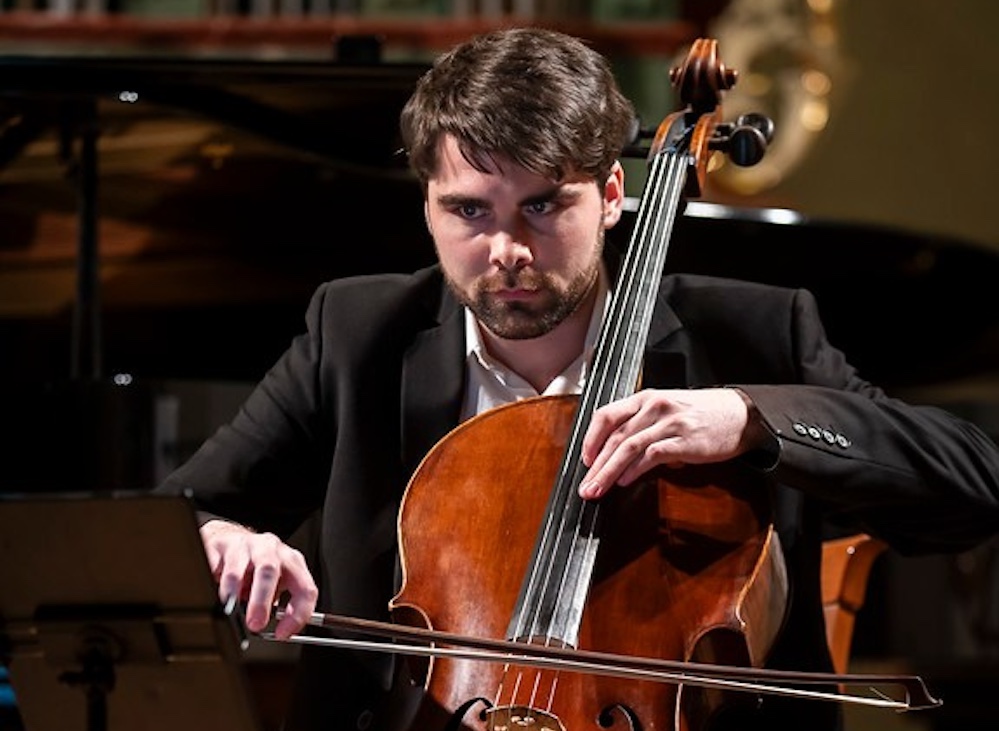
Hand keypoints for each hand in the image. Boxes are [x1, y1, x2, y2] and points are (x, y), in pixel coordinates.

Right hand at [200, 519, 317, 639]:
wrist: (230, 537)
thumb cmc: (257, 565)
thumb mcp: (277, 583)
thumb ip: (279, 604)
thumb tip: (279, 631)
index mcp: (291, 561)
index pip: (305, 588)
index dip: (297, 614)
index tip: (283, 633)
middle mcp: (269, 549)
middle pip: (269, 572)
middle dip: (261, 601)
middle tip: (255, 623)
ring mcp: (244, 545)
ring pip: (237, 570)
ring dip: (232, 593)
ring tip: (229, 609)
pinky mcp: (219, 546)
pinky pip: (213, 566)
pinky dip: (212, 582)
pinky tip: (213, 588)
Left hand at [578, 388, 765, 498]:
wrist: (741, 415)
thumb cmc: (704, 414)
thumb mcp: (668, 410)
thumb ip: (644, 426)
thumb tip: (622, 454)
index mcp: (646, 398)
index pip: (607, 414)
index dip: (591, 439)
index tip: (584, 460)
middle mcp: (654, 406)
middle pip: (614, 436)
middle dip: (595, 465)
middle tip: (585, 486)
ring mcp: (668, 423)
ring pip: (627, 447)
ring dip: (608, 472)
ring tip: (597, 489)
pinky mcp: (683, 440)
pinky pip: (651, 455)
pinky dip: (634, 470)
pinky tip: (625, 482)